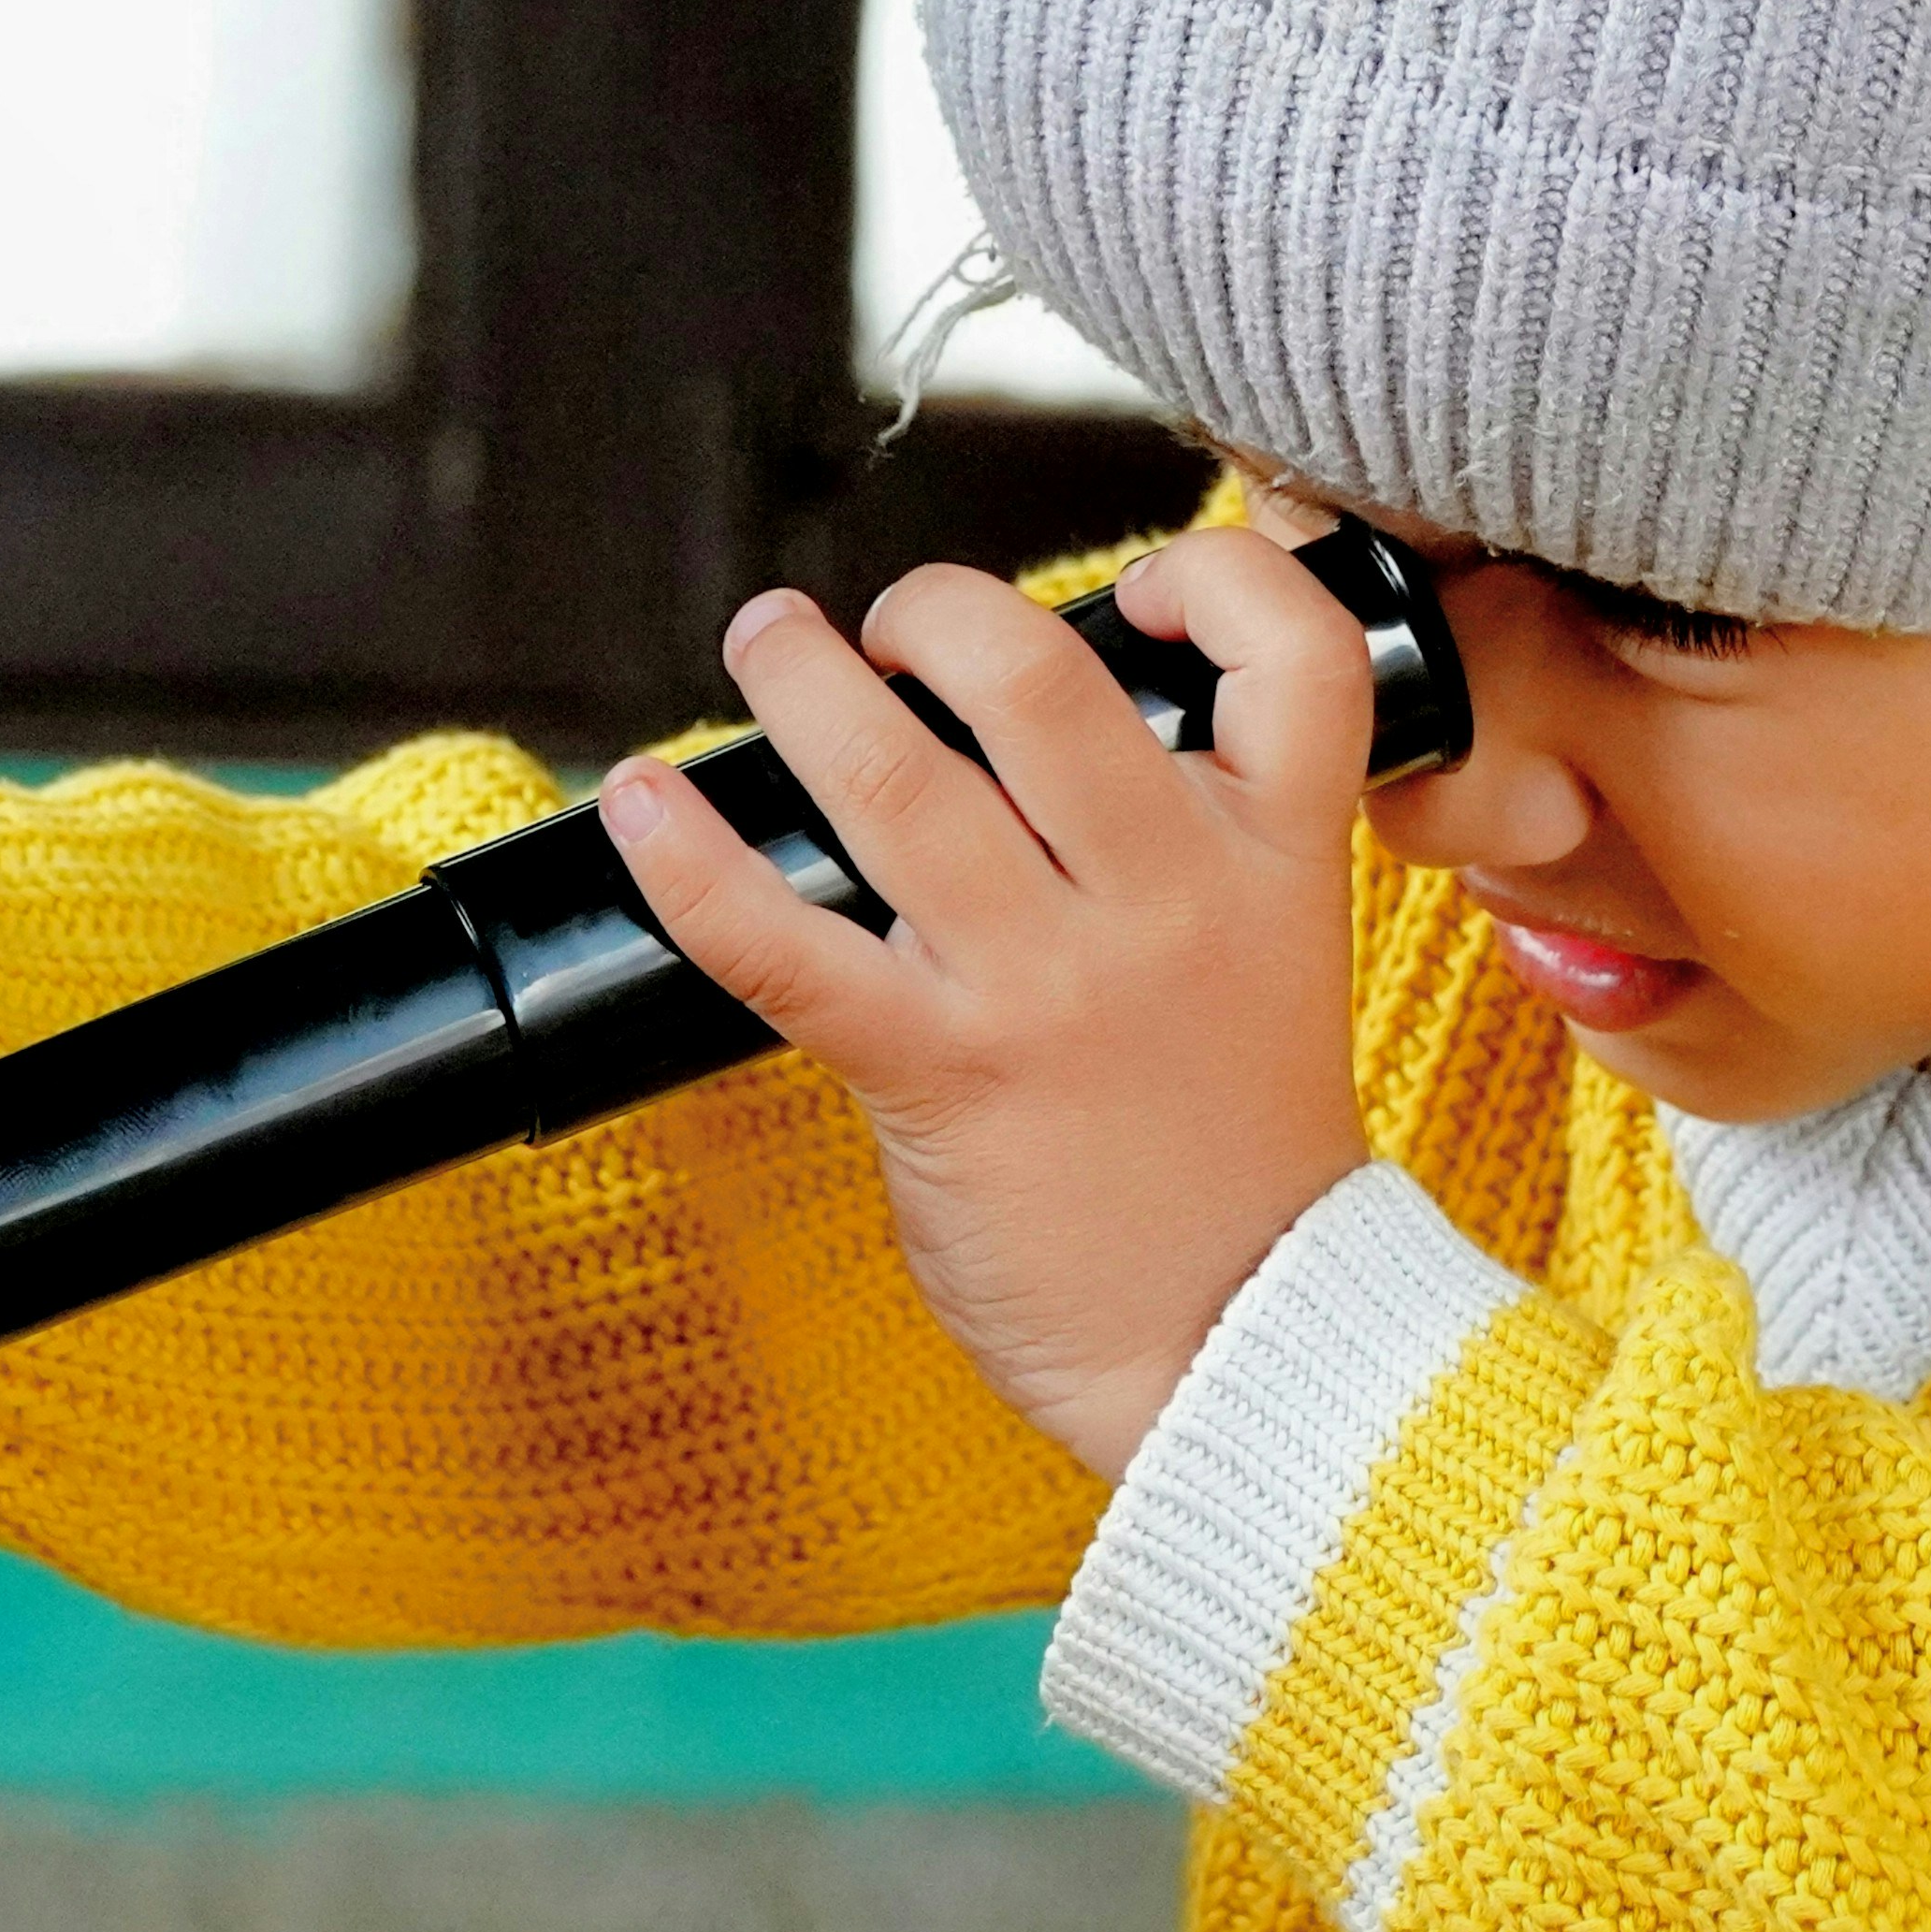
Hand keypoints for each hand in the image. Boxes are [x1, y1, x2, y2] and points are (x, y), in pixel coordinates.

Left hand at [600, 532, 1372, 1477]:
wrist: (1248, 1353)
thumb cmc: (1237, 1163)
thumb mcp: (1268, 963)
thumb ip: (1178, 848)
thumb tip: (1026, 741)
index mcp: (1273, 861)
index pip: (1288, 649)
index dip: (1210, 578)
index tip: (1130, 592)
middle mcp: (1165, 901)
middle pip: (1039, 675)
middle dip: (937, 610)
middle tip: (891, 627)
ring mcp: (1048, 986)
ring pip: (898, 778)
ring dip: (803, 683)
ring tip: (769, 642)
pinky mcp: (938, 1073)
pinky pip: (784, 945)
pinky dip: (690, 863)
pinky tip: (643, 805)